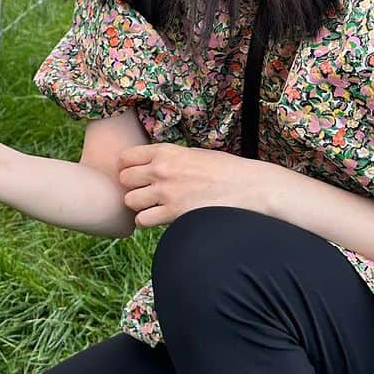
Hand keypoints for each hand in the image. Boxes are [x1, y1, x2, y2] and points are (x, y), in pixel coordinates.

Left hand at [117, 143, 270, 227]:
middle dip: (132, 187)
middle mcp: (161, 169)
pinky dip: (148, 222)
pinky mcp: (174, 214)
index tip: (138, 175)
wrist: (250, 187)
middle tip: (146, 192)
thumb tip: (148, 165)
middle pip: (123, 179)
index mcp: (166, 151)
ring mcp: (166, 192)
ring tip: (154, 207)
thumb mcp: (194, 153)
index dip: (128, 167)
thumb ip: (168, 158)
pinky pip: (142, 220)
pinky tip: (161, 219)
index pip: (126, 157)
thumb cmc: (225, 170)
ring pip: (130, 201)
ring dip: (139, 206)